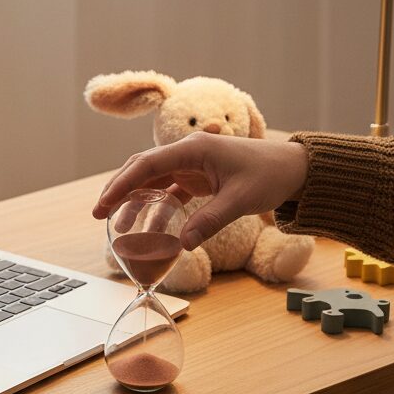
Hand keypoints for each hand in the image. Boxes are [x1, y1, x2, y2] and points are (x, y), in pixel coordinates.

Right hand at [93, 132, 308, 250]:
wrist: (294, 169)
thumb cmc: (270, 175)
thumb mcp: (240, 200)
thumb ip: (210, 221)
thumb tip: (181, 245)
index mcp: (194, 148)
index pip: (146, 164)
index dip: (120, 185)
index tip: (102, 205)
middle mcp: (188, 153)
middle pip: (142, 169)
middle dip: (118, 191)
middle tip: (98, 215)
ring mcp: (191, 165)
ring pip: (152, 180)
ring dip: (134, 201)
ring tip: (118, 227)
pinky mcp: (198, 178)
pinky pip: (168, 191)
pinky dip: (154, 207)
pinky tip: (145, 227)